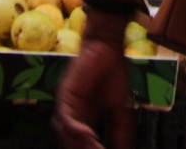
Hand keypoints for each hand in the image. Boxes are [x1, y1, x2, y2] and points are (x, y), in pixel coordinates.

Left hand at [52, 32, 132, 148]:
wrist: (107, 46)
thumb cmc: (113, 71)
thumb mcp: (121, 108)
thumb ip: (120, 130)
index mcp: (85, 120)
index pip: (85, 144)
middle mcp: (73, 116)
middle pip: (74, 143)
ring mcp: (67, 107)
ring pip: (67, 134)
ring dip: (81, 144)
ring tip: (96, 148)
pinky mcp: (64, 95)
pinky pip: (65, 118)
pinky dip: (75, 129)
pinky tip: (88, 134)